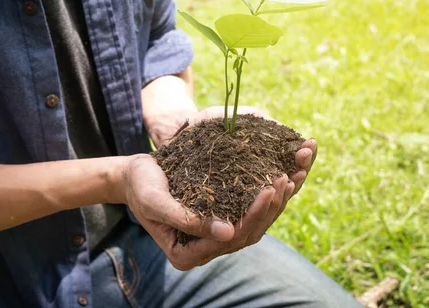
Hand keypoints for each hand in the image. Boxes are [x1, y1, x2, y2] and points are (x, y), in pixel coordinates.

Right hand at [136, 106, 316, 269]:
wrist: (135, 176)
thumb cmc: (140, 186)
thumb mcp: (154, 200)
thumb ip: (184, 219)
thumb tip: (228, 233)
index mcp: (186, 254)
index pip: (228, 240)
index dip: (251, 216)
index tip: (268, 190)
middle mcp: (204, 248)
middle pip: (247, 234)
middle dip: (270, 207)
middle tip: (287, 179)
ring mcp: (214, 235)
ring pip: (253, 224)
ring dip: (275, 202)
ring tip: (293, 176)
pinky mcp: (221, 218)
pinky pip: (248, 210)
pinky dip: (267, 195)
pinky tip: (283, 175)